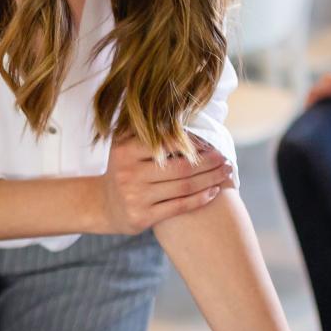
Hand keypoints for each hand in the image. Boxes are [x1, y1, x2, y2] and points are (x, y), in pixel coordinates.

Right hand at [97, 134, 233, 234]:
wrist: (104, 205)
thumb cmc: (124, 169)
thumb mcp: (125, 145)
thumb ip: (146, 131)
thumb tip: (181, 113)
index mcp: (125, 150)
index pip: (168, 144)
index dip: (194, 144)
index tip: (212, 144)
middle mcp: (128, 173)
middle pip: (181, 167)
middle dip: (209, 163)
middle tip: (226, 159)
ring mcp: (135, 197)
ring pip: (183, 187)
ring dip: (210, 179)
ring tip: (225, 173)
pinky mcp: (141, 217)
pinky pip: (179, 206)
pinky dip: (200, 198)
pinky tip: (214, 191)